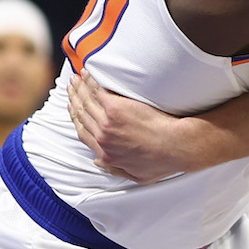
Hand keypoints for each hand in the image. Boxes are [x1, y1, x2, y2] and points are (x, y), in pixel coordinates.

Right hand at [67, 71, 189, 183]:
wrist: (177, 145)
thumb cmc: (164, 160)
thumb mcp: (138, 175)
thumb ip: (116, 169)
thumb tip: (99, 161)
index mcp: (106, 152)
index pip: (83, 133)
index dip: (76, 118)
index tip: (73, 108)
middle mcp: (102, 137)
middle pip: (82, 114)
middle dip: (74, 99)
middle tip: (71, 87)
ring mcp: (107, 122)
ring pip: (86, 101)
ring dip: (78, 88)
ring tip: (75, 78)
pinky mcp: (116, 108)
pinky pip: (98, 91)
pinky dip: (90, 82)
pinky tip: (87, 74)